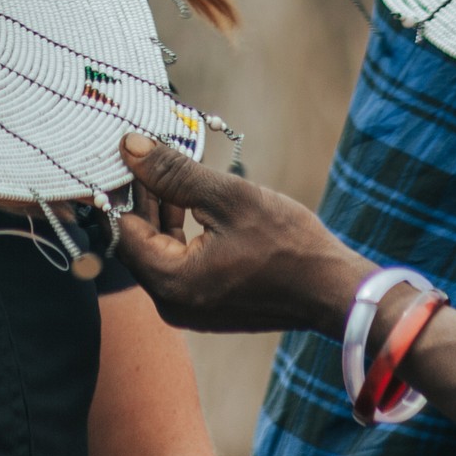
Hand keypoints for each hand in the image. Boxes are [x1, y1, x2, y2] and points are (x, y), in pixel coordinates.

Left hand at [116, 134, 375, 338]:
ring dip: (162, 213)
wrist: (332, 289)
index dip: (123, 189)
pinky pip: (180, 264)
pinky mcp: (207, 305)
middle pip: (140, 243)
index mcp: (171, 283)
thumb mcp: (228, 197)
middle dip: (142, 198)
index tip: (125, 154)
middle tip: (145, 155)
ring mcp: (190, 309)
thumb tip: (130, 146)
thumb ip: (174, 173)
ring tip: (169, 170)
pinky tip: (191, 202)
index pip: (125, 231)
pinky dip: (181, 233)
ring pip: (160, 252)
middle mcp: (172, 304)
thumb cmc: (287, 244)